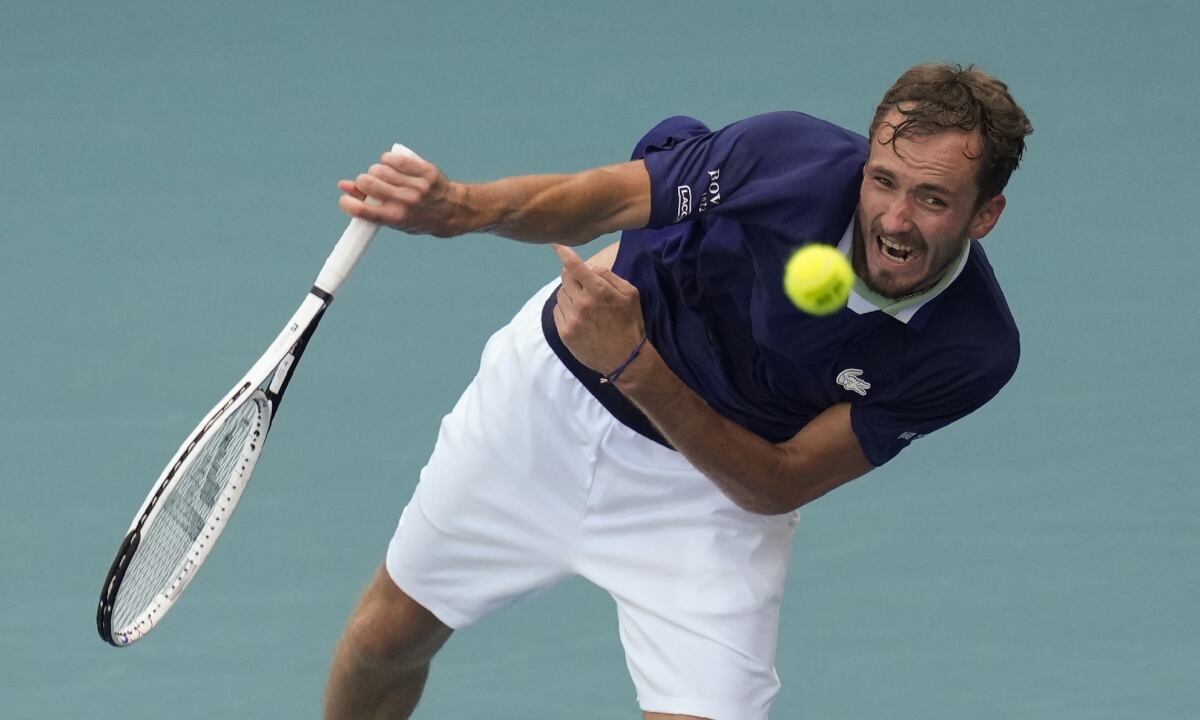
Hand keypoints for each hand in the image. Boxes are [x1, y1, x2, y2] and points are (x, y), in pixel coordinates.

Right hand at [337, 150, 463, 236]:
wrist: (453, 212)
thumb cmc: (418, 218)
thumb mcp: (394, 218)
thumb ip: (369, 204)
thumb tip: (343, 186)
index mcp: (396, 218)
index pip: (360, 209)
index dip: (347, 203)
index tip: (347, 200)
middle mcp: (406, 202)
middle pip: (366, 182)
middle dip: (362, 182)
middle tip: (369, 186)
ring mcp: (416, 186)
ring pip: (379, 168)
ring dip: (376, 171)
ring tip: (383, 177)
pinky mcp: (425, 171)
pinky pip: (395, 158)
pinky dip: (388, 160)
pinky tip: (391, 165)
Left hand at [551, 244, 646, 378]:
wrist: (625, 359)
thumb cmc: (631, 323)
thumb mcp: (630, 294)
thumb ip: (609, 276)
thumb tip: (589, 267)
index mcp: (598, 291)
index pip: (575, 266)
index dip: (563, 252)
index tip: (555, 244)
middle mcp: (581, 303)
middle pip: (565, 278)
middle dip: (572, 276)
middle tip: (582, 283)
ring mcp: (571, 318)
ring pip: (561, 294)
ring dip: (569, 293)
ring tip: (584, 304)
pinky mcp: (564, 332)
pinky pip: (558, 311)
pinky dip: (565, 309)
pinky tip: (578, 316)